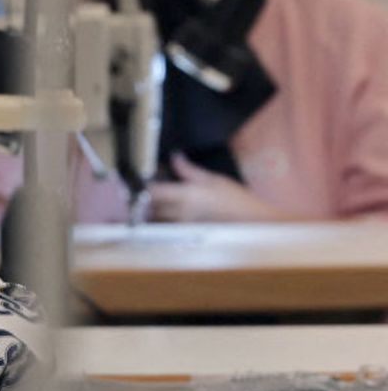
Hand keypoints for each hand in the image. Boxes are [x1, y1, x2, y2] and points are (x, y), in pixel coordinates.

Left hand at [149, 154, 295, 221]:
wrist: (250, 222)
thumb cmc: (234, 198)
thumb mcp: (212, 179)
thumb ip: (188, 170)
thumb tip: (174, 156)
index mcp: (186, 196)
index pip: (153, 192)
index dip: (142, 185)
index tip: (139, 178)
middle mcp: (180, 213)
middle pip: (149, 207)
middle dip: (144, 198)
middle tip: (145, 188)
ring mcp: (181, 226)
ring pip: (155, 219)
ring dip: (150, 210)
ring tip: (153, 200)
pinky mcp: (185, 234)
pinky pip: (165, 227)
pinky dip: (160, 219)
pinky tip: (164, 212)